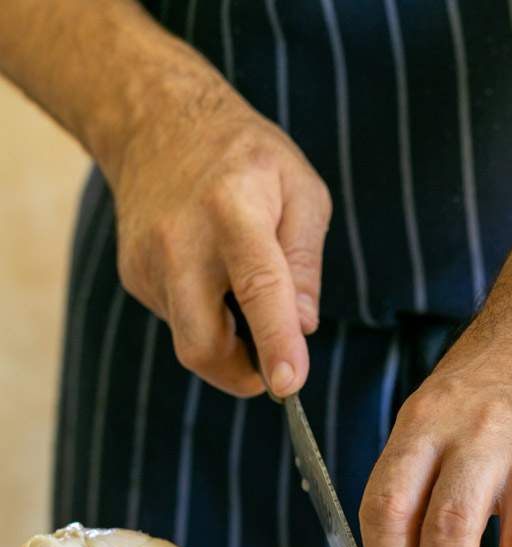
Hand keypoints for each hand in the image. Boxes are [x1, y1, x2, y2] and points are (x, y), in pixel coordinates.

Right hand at [110, 74, 330, 396]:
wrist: (157, 123)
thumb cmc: (245, 158)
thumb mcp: (302, 190)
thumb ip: (305, 260)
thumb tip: (303, 326)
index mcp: (234, 212)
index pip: (259, 288)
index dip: (275, 342)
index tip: (288, 386)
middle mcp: (181, 241)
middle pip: (202, 342)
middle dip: (238, 373)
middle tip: (271, 368)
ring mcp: (148, 262)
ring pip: (191, 338)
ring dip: (225, 337)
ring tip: (238, 285)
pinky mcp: (133, 276)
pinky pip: (178, 320)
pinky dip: (204, 316)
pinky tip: (210, 274)